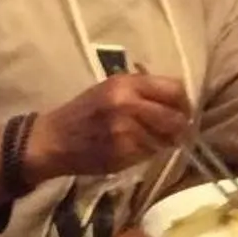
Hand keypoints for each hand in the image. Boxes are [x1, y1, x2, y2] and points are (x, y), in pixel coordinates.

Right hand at [28, 74, 193, 181]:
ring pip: (165, 138)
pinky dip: (149, 153)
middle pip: (175, 117)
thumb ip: (144, 90)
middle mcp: (128, 104)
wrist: (53, 139)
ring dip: (164, 141)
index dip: (184, 102)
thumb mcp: (112, 88)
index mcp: (127, 83)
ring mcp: (126, 130)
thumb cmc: (85, 111)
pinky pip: (150, 153)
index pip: (174, 89)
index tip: (182, 110)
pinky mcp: (122, 153)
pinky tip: (136, 149)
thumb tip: (180, 100)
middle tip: (178, 131)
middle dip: (180, 126)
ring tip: (151, 139)